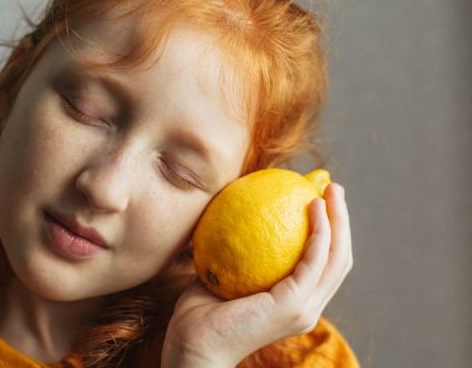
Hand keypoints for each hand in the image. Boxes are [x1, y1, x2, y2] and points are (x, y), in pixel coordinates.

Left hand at [161, 183, 352, 367]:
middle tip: (332, 187)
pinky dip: (319, 232)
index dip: (330, 232)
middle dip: (342, 220)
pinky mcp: (292, 306)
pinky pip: (313, 262)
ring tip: (328, 190)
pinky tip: (312, 207)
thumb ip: (234, 250)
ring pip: (336, 259)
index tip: (318, 197)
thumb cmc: (199, 314)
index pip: (324, 265)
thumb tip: (233, 210)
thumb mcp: (222, 273)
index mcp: (295, 304)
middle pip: (339, 259)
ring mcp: (303, 310)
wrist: (192, 345)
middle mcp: (306, 308)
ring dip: (337, 221)